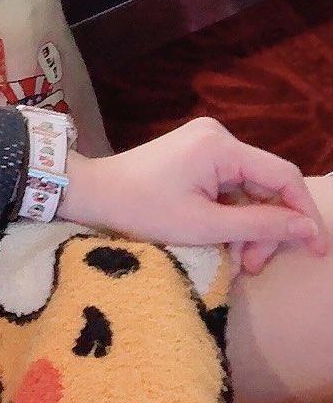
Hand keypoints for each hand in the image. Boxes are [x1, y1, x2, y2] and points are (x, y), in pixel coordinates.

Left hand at [57, 117, 328, 273]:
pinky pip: (230, 187)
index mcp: (220, 146)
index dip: (304, 214)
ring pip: (249, 191)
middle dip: (266, 229)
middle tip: (251, 266)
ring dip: (248, 228)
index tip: (315, 250)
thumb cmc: (142, 210)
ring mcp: (205, 144)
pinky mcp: (196, 155)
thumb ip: (262, 225)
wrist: (92, 194)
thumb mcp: (206, 226)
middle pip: (266, 187)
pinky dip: (231, 216)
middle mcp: (217, 136)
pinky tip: (222, 240)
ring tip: (235, 261)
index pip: (283, 177)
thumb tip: (309, 229)